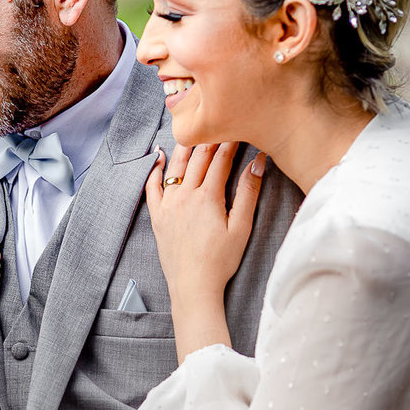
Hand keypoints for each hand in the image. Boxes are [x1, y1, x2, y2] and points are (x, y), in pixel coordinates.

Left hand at [145, 142, 263, 358]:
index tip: (238, 127)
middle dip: (211, 140)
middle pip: (198, 159)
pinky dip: (155, 170)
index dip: (231, 142)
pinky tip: (159, 157)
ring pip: (176, 168)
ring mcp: (168, 205)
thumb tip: (257, 161)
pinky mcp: (158, 216)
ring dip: (185, 149)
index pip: (221, 160)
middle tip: (219, 124)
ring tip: (194, 133)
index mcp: (208, 196)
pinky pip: (152, 187)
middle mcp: (184, 195)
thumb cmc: (220, 260)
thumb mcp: (241, 227)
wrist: (193, 286)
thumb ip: (248, 192)